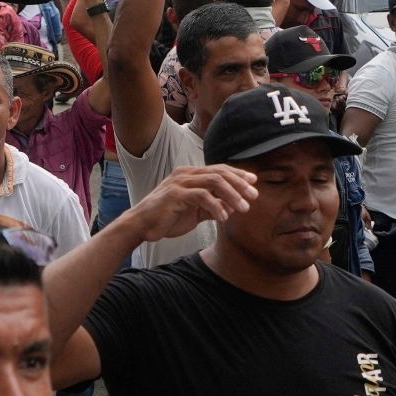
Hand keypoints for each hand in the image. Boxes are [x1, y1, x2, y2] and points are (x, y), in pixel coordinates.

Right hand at [131, 165, 255, 241]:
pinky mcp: (175, 194)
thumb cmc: (167, 217)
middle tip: (253, 196)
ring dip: (232, 194)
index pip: (219, 169)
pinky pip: (201, 195)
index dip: (238, 175)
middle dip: (239, 184)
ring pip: (214, 181)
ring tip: (243, 208)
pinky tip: (223, 217)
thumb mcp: (196, 212)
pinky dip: (215, 205)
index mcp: (191, 174)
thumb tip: (233, 206)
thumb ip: (213, 206)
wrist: (142, 226)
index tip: (253, 183)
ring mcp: (180, 182)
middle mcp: (186, 174)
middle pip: (220, 172)